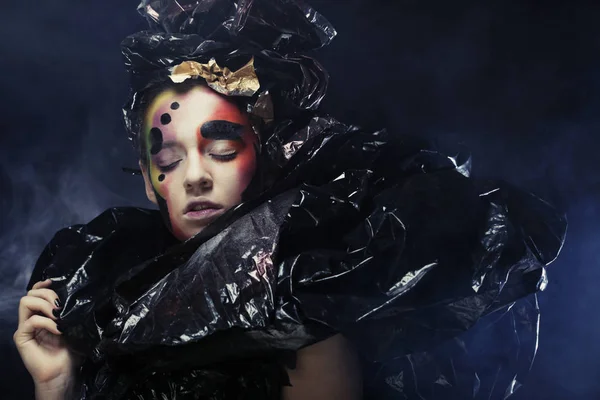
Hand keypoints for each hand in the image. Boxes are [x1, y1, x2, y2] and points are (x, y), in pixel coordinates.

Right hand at [13, 279, 79, 393]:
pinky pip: (31, 321)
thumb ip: (70, 312)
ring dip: (45, 304)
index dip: (43, 285)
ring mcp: (25, 328)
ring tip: (59, 315)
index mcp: (42, 315)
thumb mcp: (73, 326)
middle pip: (30, 294)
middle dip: (48, 294)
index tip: (54, 282)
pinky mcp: (22, 338)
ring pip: (26, 302)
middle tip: (61, 305)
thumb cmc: (70, 350)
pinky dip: (46, 322)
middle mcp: (31, 319)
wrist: (63, 372)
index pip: (35, 293)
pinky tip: (59, 329)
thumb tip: (75, 296)